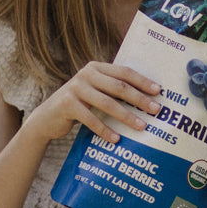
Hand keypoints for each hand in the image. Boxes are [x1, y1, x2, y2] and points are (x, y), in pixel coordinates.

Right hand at [24, 61, 162, 145]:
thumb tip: (147, 99)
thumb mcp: (95, 92)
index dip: (142, 81)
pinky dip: (105, 130)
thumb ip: (112, 90)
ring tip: (142, 127)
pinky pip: (91, 119)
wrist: (47, 117)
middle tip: (156, 110)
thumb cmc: (79, 105)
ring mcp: (75, 88)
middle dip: (139, 99)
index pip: (124, 72)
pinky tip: (116, 139)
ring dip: (126, 116)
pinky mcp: (67, 104)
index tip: (159, 91)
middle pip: (119, 86)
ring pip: (107, 103)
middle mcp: (86, 74)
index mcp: (96, 67)